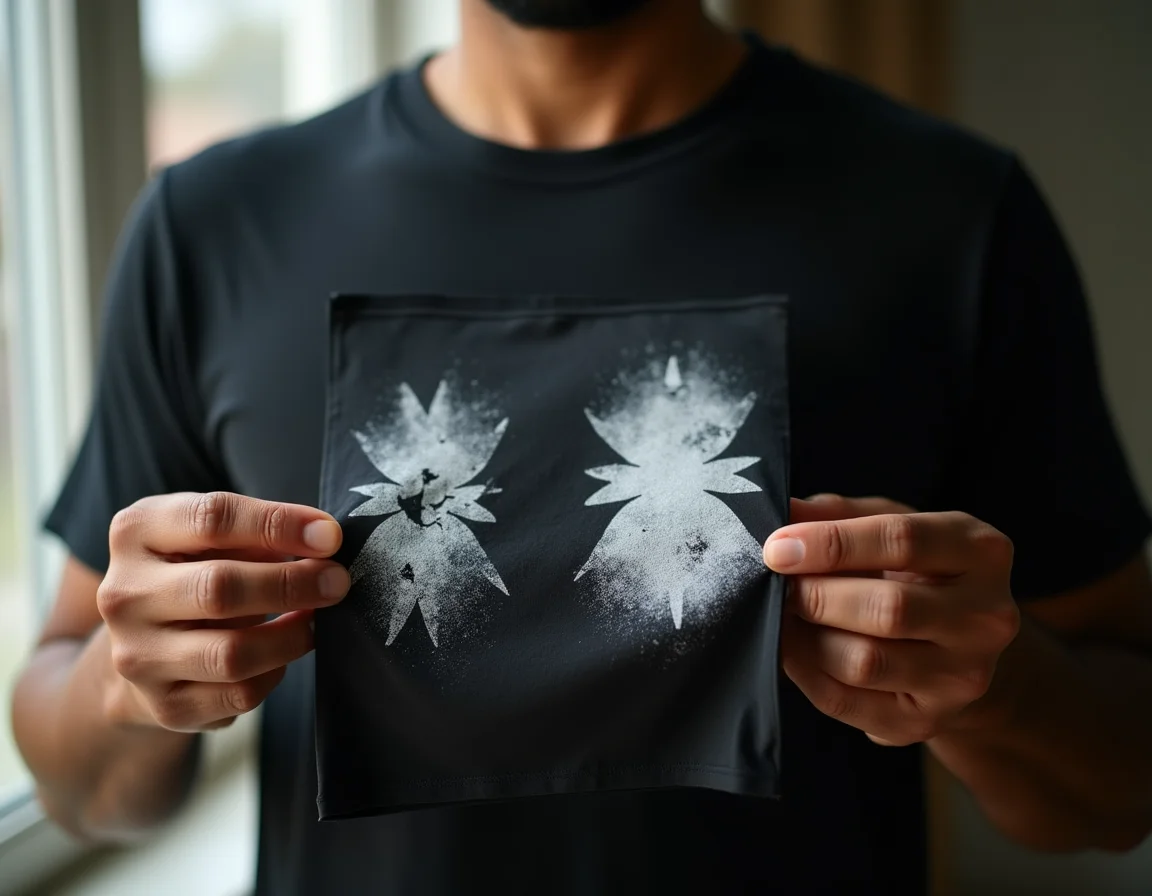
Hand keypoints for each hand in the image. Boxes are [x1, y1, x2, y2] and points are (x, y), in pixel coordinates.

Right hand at [97, 492, 347, 731]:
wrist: (146, 644)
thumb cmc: (196, 571)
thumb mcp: (213, 537)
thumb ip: (260, 532)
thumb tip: (323, 539)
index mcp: (136, 532)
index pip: (212, 518)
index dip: (279, 524)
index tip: (330, 536)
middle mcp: (124, 594)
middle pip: (219, 588)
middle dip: (291, 583)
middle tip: (337, 581)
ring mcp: (137, 655)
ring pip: (230, 653)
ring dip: (291, 635)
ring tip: (317, 619)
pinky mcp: (163, 704)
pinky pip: (238, 694)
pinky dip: (275, 672)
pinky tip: (284, 653)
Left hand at [764, 495, 1019, 745]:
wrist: (959, 650)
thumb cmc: (916, 573)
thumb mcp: (892, 526)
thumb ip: (839, 515)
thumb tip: (782, 511)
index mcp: (981, 552)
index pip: (902, 540)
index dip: (831, 543)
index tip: (778, 547)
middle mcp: (985, 618)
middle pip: (888, 609)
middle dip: (817, 594)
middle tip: (779, 585)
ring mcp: (961, 677)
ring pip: (865, 661)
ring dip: (806, 637)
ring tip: (785, 614)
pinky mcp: (925, 722)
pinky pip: (845, 701)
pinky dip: (804, 672)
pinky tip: (792, 647)